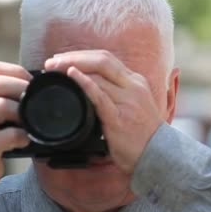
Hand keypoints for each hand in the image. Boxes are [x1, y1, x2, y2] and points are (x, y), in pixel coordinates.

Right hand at [0, 61, 31, 182]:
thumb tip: (34, 84)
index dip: (16, 71)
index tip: (32, 81)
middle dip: (22, 88)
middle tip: (36, 98)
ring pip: (1, 106)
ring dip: (23, 111)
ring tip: (29, 120)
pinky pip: (9, 134)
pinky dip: (23, 135)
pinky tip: (25, 139)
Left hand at [45, 50, 164, 173]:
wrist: (157, 156)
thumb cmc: (142, 135)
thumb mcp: (133, 106)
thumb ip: (116, 94)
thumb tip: (89, 86)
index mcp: (136, 82)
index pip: (107, 59)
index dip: (82, 55)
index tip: (63, 58)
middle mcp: (134, 87)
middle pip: (102, 60)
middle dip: (74, 57)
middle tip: (52, 61)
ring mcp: (128, 101)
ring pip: (99, 73)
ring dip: (72, 67)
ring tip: (54, 69)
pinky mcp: (119, 118)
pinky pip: (100, 95)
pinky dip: (84, 83)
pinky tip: (72, 76)